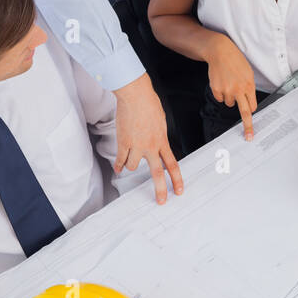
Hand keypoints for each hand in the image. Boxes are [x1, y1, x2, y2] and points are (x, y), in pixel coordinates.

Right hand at [113, 74, 183, 204]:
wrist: (135, 95)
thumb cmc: (149, 103)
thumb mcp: (161, 121)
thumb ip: (159, 135)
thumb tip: (157, 144)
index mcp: (162, 141)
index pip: (172, 164)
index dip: (177, 179)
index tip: (179, 190)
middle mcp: (150, 146)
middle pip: (156, 174)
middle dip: (160, 190)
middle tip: (161, 201)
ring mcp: (136, 146)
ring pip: (134, 167)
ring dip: (131, 165)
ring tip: (129, 162)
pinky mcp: (123, 142)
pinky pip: (121, 159)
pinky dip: (119, 165)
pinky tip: (118, 168)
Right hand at [206, 36, 258, 138]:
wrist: (220, 52)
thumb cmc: (236, 61)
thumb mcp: (248, 73)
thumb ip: (249, 88)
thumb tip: (249, 102)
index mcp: (248, 85)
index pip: (253, 106)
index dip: (251, 111)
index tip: (253, 125)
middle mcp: (238, 89)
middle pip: (244, 112)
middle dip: (247, 126)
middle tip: (248, 136)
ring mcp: (227, 90)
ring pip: (230, 103)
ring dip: (230, 97)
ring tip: (229, 84)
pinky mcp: (216, 89)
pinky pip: (220, 99)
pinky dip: (221, 94)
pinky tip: (222, 83)